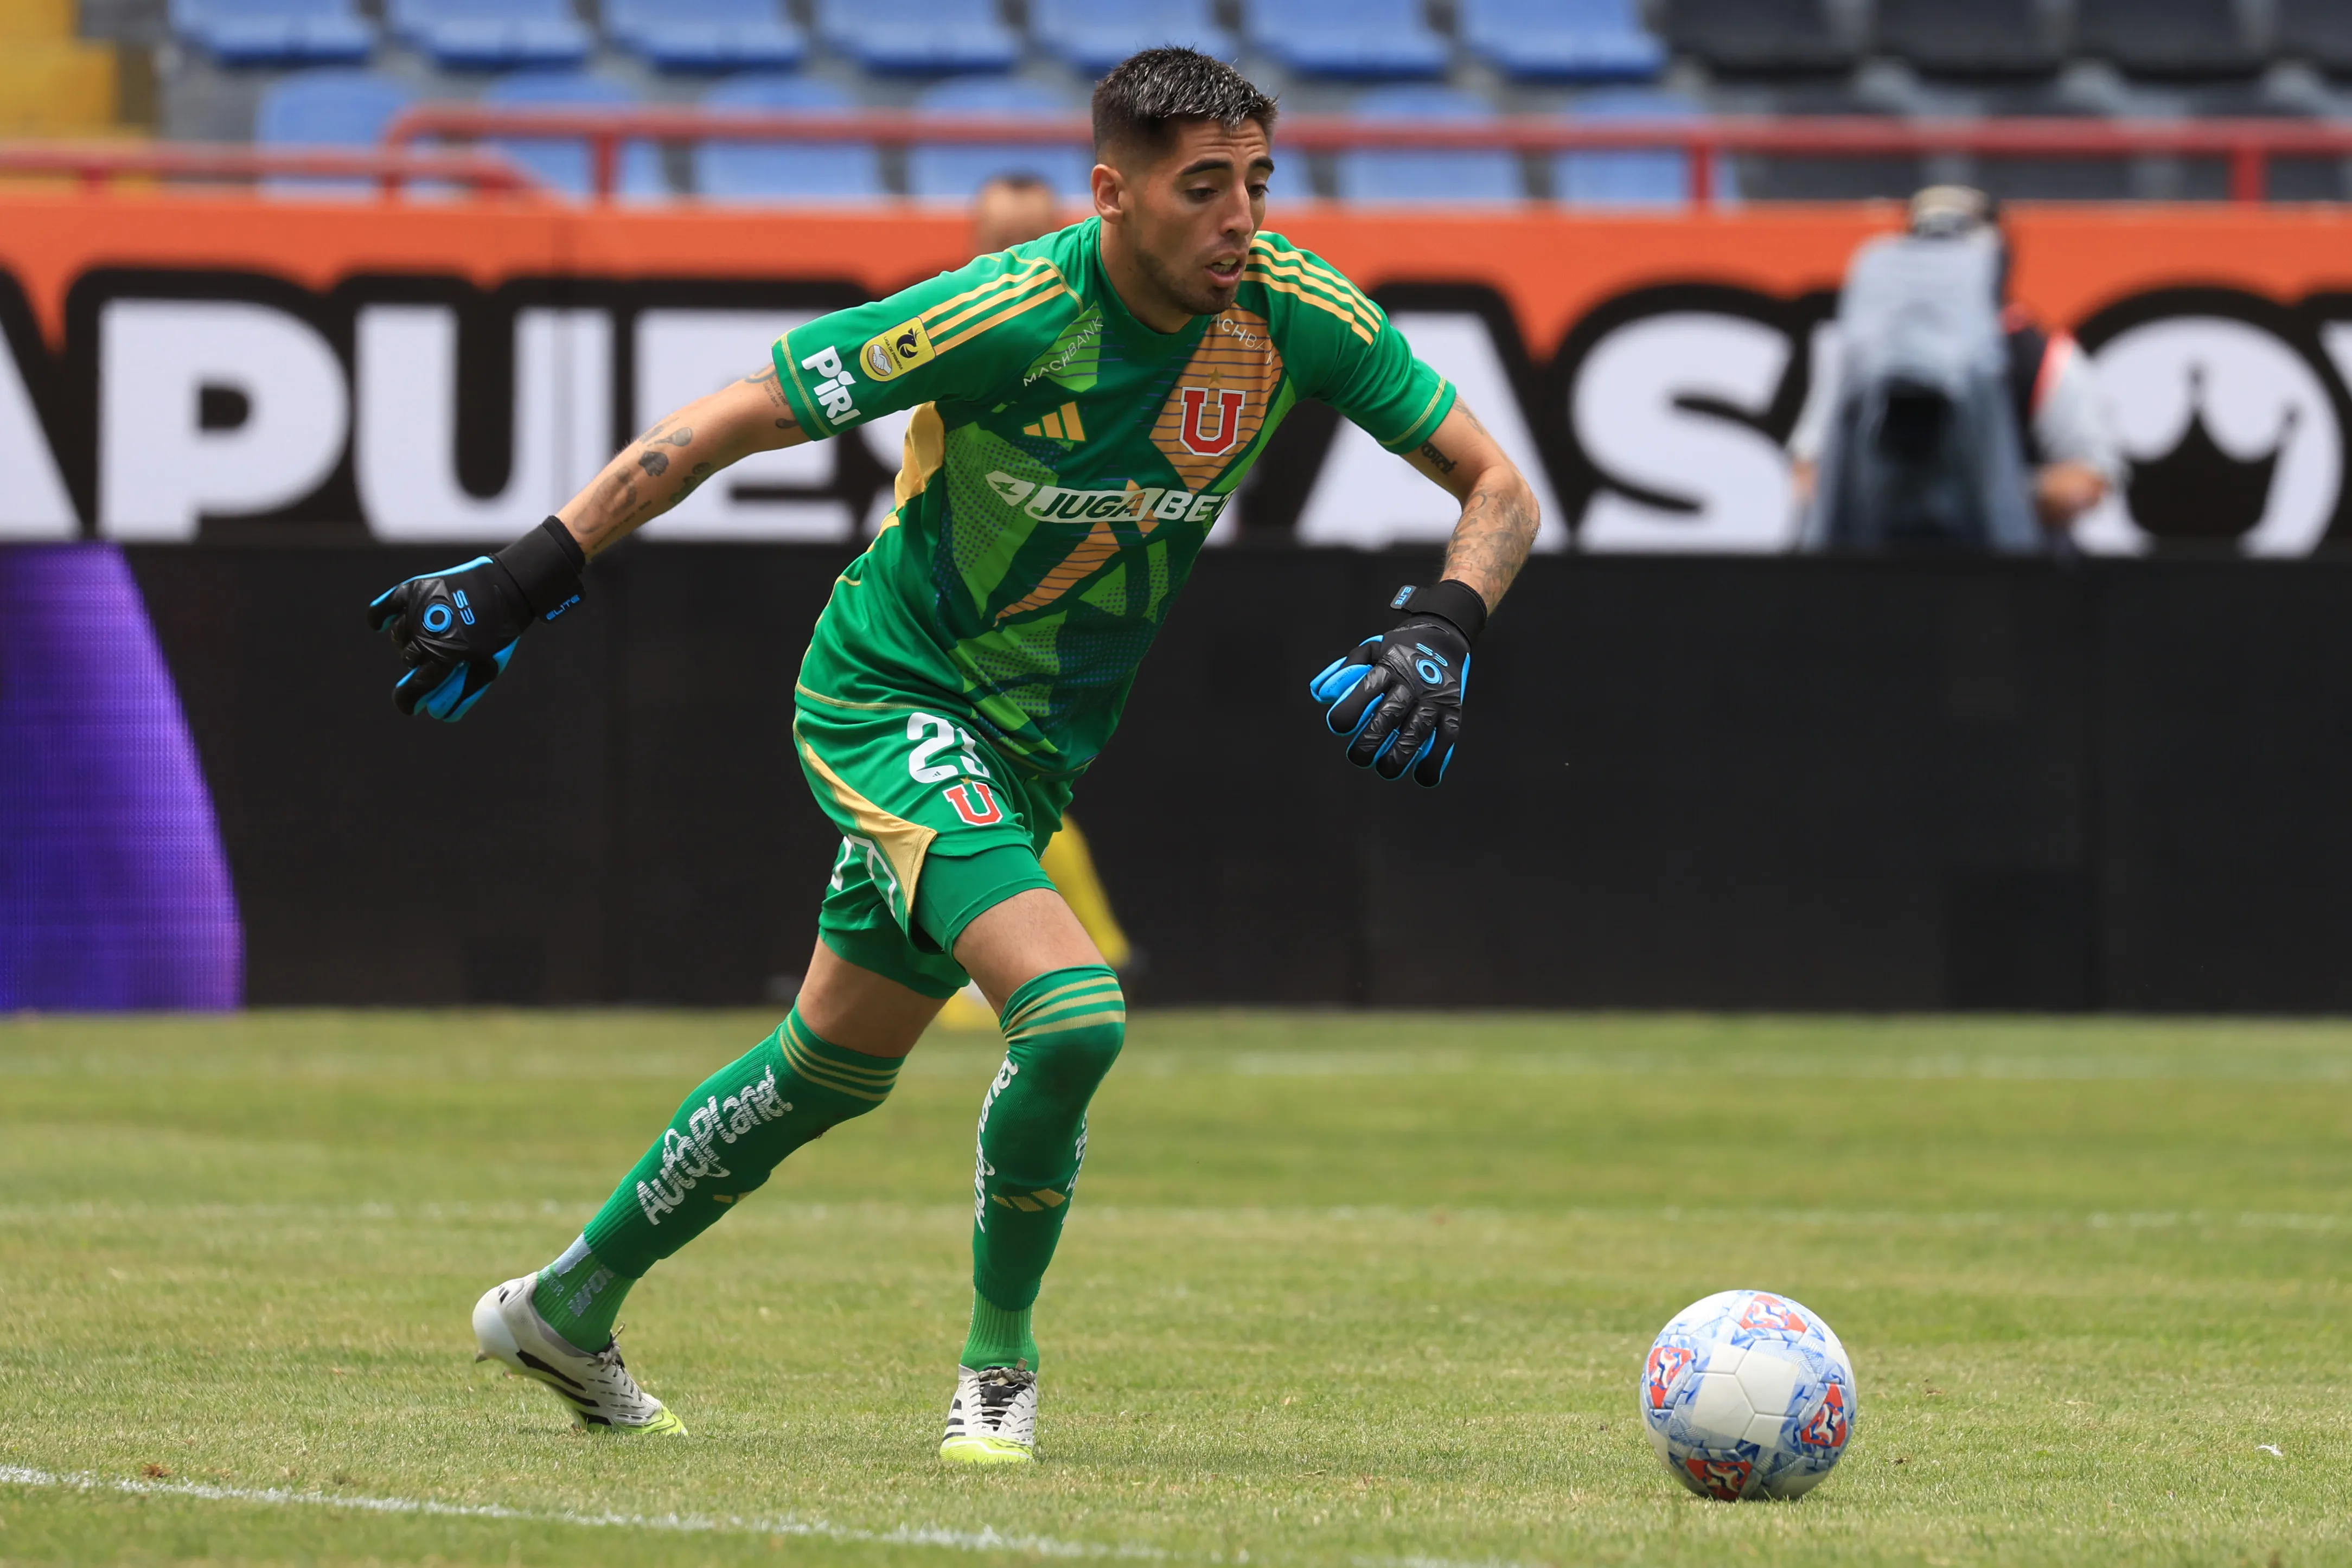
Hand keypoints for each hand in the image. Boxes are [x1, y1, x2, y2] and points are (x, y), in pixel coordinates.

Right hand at [365, 518, 583, 721]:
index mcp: (447, 656)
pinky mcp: (414, 590)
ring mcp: (418, 610)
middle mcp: (427, 634)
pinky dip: (380, 616)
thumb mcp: (487, 666)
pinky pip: (385, 607)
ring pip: (398, 636)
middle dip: (420, 663)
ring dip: (409, 642)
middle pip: (408, 660)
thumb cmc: (499, 632)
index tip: (408, 707)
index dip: (408, 700)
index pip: (416, 686)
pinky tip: (379, 624)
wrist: (506, 587)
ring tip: (428, 636)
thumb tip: (440, 715)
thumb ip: (463, 691)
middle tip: (438, 655)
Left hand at [1309, 582, 1481, 786]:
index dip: (1348, 713)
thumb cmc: (1398, 652)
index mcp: (1388, 667)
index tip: (1338, 726)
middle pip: (1387, 719)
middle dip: (1368, 745)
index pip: (1365, 692)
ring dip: (1397, 758)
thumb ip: (1344, 671)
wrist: (1442, 640)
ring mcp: (1435, 699)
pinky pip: (1445, 741)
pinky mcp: (1453, 711)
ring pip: (1415, 734)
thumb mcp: (1370, 650)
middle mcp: (1412, 683)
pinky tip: (1420, 775)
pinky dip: (1433, 763)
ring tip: (1385, 768)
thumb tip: (1320, 695)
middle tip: (1359, 757)